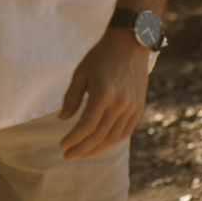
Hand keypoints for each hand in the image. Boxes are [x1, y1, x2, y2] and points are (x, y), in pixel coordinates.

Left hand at [58, 28, 150, 159]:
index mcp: (103, 94)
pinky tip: (99, 144)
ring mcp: (132, 107)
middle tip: (68, 156)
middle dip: (82, 148)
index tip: (62, 146)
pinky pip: (125, 131)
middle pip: (100, 135)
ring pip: (113, 137)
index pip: (87, 126)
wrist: (130, 44)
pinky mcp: (139, 108)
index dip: (74, 139)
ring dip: (96, 148)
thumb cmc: (100, 56)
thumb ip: (72, 97)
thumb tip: (62, 120)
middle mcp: (120, 104)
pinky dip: (111, 141)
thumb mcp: (81, 72)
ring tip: (81, 153)